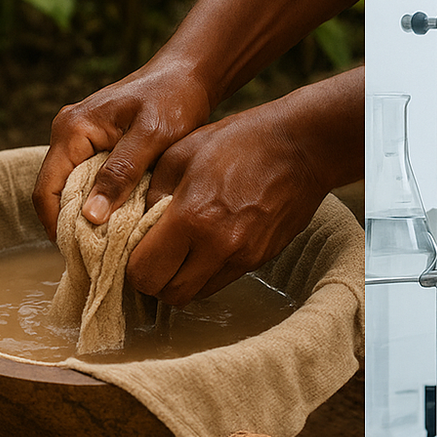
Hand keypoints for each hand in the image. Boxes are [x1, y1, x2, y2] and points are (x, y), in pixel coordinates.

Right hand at [33, 61, 212, 239]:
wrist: (188, 74)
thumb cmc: (174, 99)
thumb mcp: (151, 136)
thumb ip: (121, 172)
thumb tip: (90, 215)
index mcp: (72, 130)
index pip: (46, 189)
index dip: (57, 225)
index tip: (79, 253)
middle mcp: (68, 133)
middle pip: (55, 192)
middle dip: (72, 225)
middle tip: (98, 256)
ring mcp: (81, 139)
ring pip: (72, 189)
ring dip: (87, 217)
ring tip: (109, 246)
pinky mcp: (98, 144)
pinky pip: (88, 181)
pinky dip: (100, 203)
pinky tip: (120, 223)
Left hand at [126, 103, 330, 306]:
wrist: (303, 147)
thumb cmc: (241, 141)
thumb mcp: (182, 152)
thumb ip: (153, 193)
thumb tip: (139, 224)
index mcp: (191, 218)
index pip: (146, 272)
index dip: (133, 267)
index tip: (135, 251)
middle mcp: (218, 246)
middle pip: (171, 295)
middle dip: (156, 281)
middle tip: (154, 257)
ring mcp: (243, 257)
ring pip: (198, 294)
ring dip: (182, 279)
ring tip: (182, 250)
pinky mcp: (261, 258)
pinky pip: (223, 279)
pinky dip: (208, 271)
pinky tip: (209, 242)